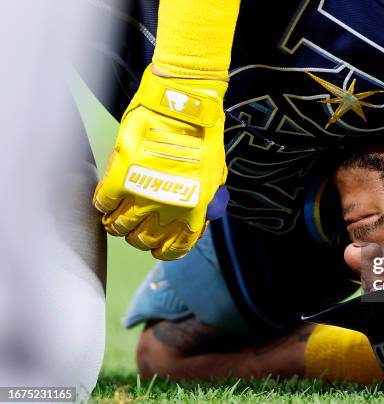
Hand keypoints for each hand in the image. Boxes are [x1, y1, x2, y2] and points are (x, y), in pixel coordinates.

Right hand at [93, 65, 228, 259]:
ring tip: (115, 214)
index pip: (175, 247)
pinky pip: (103, 202)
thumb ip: (204, 198)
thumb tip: (196, 214)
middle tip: (133, 225)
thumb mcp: (213, 174)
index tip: (156, 247)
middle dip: (136, 236)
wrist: (183, 106)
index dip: (163, 251)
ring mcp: (143, 194)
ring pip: (119, 226)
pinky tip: (106, 198)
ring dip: (116, 223)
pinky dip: (102, 203)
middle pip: (142, 240)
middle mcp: (168, 208)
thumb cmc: (203, 134)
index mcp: (195, 210)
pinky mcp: (121, 176)